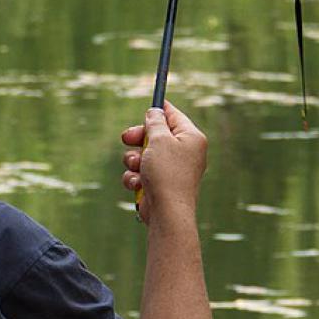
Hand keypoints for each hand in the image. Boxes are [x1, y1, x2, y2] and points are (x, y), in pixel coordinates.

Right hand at [121, 101, 207, 224]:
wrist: (167, 212)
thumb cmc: (166, 174)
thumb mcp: (158, 140)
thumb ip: (155, 123)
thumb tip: (155, 112)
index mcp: (191, 138)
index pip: (175, 116)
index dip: (159, 110)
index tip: (146, 106)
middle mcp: (184, 153)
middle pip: (156, 135)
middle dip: (138, 137)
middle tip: (127, 138)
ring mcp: (172, 170)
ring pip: (144, 155)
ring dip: (133, 159)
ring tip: (136, 167)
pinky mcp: (159, 185)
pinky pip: (141, 173)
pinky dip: (135, 177)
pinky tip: (137, 184)